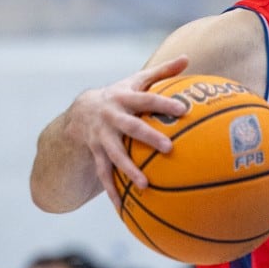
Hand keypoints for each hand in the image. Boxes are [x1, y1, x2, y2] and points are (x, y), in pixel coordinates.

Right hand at [68, 54, 189, 200]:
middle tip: (168, 148)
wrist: (81, 112)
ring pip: (114, 155)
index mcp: (123, 98)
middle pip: (131, 128)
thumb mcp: (136, 81)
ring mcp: (101, 138)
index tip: (183, 110)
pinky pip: (104, 175)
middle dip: (148, 137)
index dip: (164, 104)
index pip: (146, 100)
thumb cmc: (120, 95)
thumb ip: (163, 72)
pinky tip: (122, 209)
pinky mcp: (96, 155)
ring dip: (128, 170)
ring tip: (145, 185)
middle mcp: (111, 118)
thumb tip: (188, 58)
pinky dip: (113, 192)